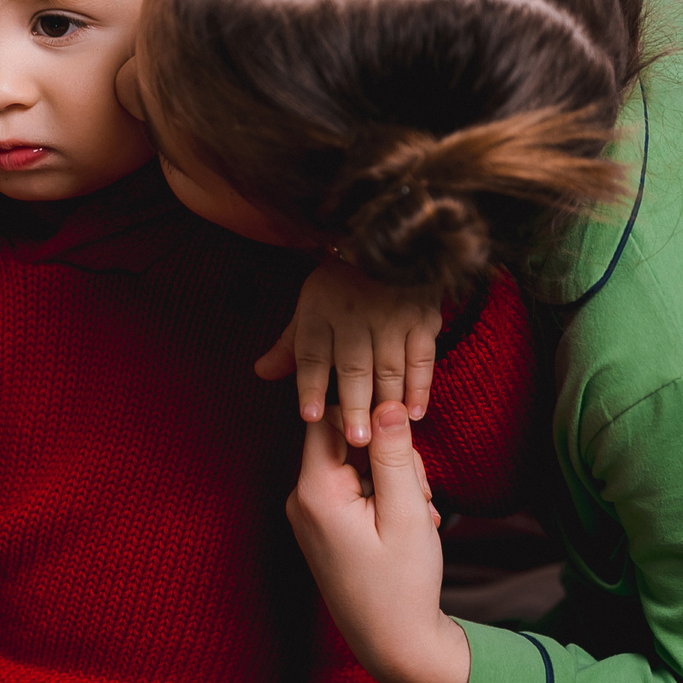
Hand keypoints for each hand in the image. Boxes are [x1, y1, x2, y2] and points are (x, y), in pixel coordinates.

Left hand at [258, 258, 443, 443]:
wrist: (388, 243)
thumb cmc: (341, 285)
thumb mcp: (309, 306)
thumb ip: (289, 345)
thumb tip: (260, 372)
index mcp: (320, 313)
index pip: (312, 354)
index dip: (310, 385)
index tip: (309, 415)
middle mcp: (354, 316)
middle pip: (353, 367)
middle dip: (353, 404)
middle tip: (354, 439)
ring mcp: (391, 317)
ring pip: (388, 367)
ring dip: (385, 403)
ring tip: (380, 435)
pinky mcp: (422, 319)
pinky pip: (421, 358)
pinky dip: (420, 387)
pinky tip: (414, 413)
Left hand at [286, 403, 468, 682]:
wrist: (395, 645)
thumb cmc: (402, 584)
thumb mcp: (406, 512)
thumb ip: (394, 454)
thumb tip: (386, 402)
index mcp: (315, 491)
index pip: (331, 417)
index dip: (371, 419)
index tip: (404, 445)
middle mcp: (302, 498)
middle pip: (347, 440)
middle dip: (390, 456)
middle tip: (417, 496)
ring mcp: (310, 513)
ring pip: (357, 464)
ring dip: (394, 480)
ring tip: (416, 516)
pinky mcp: (324, 525)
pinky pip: (355, 489)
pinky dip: (386, 499)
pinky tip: (407, 526)